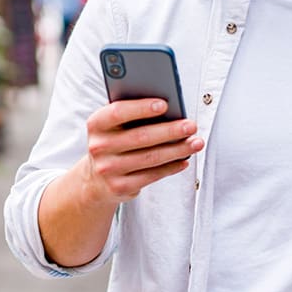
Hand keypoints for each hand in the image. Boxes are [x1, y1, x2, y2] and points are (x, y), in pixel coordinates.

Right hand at [82, 98, 203, 205]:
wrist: (96, 180)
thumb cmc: (114, 142)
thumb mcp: (113, 126)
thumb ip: (131, 114)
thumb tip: (168, 108)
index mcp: (97, 124)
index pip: (118, 112)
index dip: (141, 108)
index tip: (165, 104)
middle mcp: (99, 147)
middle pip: (140, 137)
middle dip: (170, 130)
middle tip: (191, 125)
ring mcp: (108, 169)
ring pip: (150, 158)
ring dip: (177, 150)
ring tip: (196, 142)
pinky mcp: (120, 187)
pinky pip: (152, 175)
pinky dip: (171, 167)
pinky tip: (184, 159)